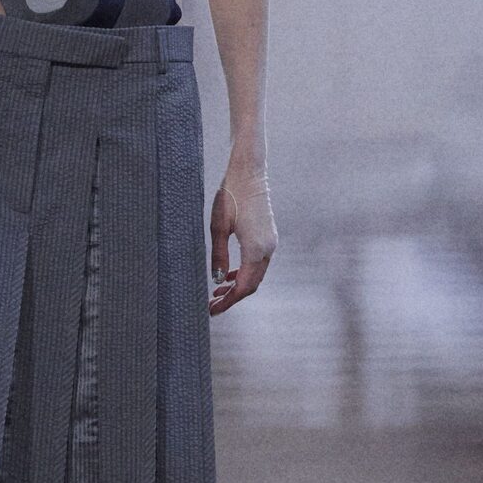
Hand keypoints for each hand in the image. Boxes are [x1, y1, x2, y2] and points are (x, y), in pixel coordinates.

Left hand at [210, 162, 275, 313]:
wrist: (249, 172)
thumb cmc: (231, 195)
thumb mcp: (218, 226)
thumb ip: (219, 255)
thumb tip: (218, 280)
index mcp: (256, 249)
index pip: (244, 287)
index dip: (229, 301)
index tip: (213, 310)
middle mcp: (268, 248)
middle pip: (252, 284)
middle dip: (233, 297)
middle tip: (212, 305)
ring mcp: (271, 242)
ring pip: (256, 275)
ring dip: (238, 285)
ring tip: (217, 293)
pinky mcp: (268, 236)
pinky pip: (258, 263)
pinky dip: (244, 273)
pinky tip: (229, 275)